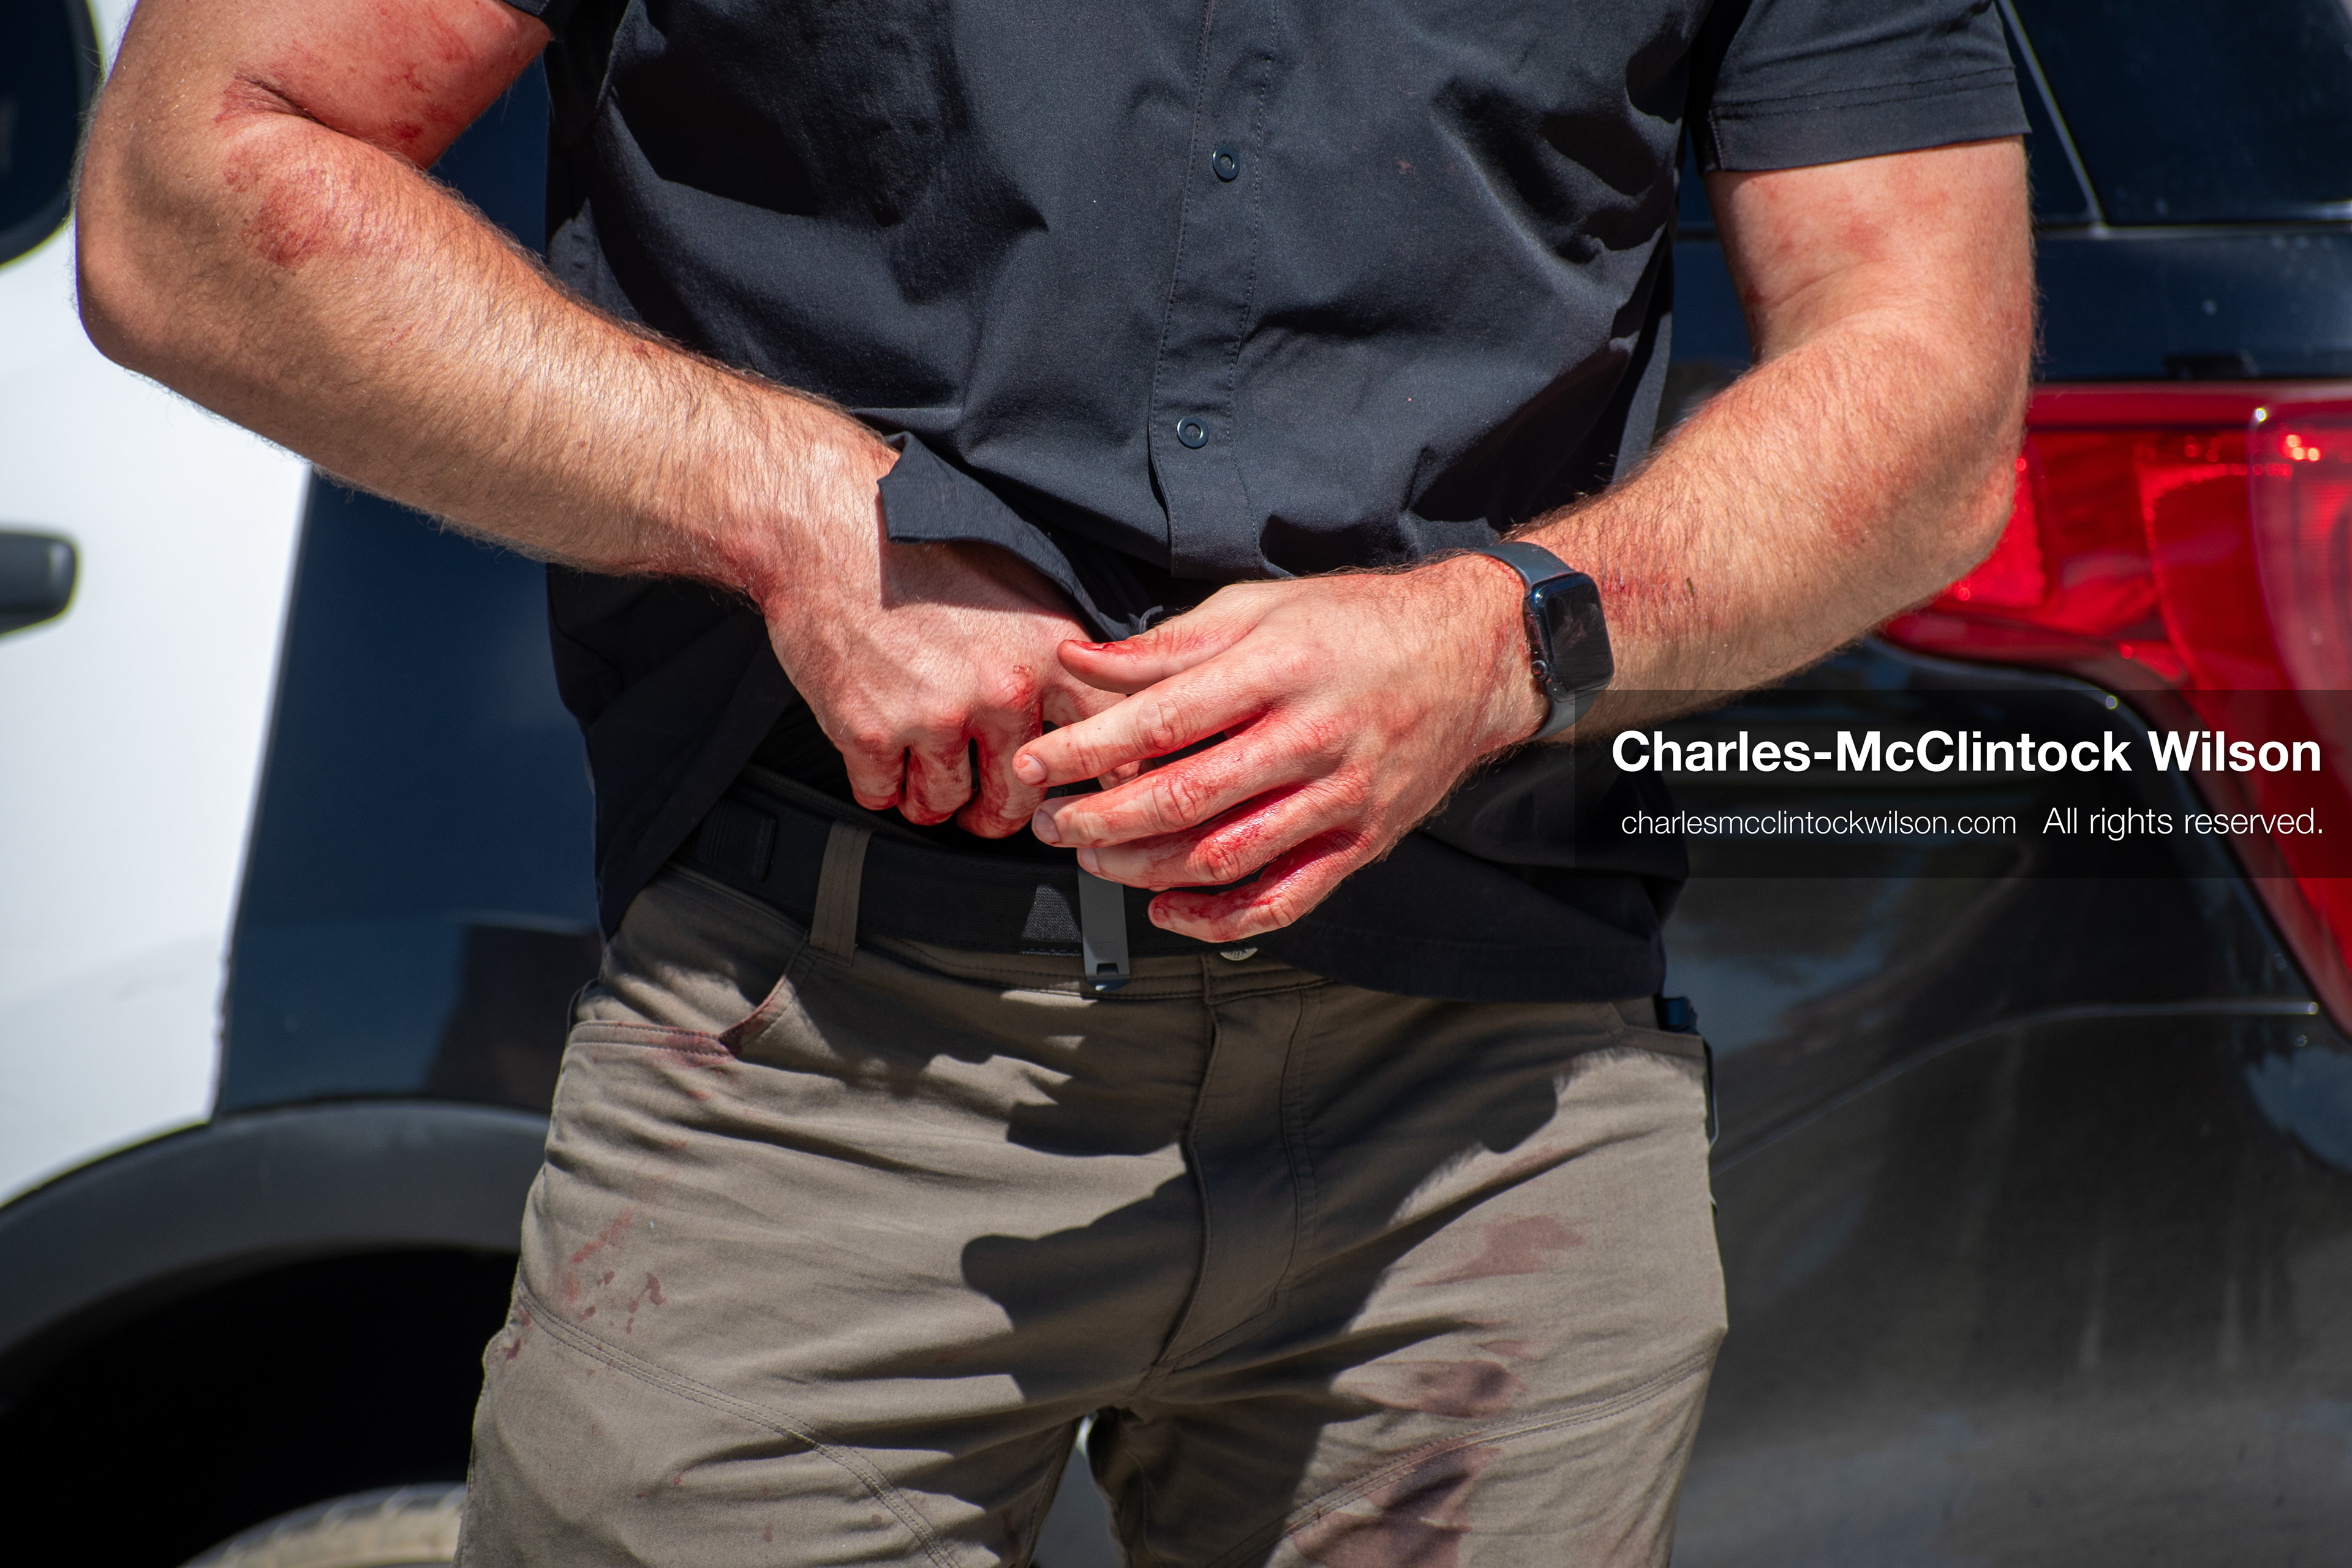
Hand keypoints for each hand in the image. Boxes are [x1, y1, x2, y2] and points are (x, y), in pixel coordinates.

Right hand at [756, 436, 1121, 835]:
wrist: (829, 527)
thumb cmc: (920, 545)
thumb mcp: (1021, 582)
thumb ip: (1061, 647)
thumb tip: (1101, 699)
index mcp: (1048, 652)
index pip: (1104, 737)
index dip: (1095, 776)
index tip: (1081, 793)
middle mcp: (1001, 690)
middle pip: (1020, 797)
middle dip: (998, 810)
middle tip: (985, 802)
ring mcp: (935, 715)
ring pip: (944, 805)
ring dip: (933, 799)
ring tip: (925, 772)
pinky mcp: (870, 731)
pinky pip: (882, 795)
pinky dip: (880, 785)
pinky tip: (881, 757)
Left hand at [1012, 555, 1548, 941]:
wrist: (1475, 656)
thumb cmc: (1357, 625)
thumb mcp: (1261, 607)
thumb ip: (1168, 643)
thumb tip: (1081, 661)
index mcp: (1279, 669)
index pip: (1162, 719)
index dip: (1087, 748)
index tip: (1037, 763)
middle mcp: (1312, 738)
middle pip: (1184, 798)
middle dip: (1100, 819)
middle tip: (1051, 823)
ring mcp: (1341, 798)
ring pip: (1224, 856)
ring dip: (1143, 869)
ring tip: (1093, 859)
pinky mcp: (1363, 841)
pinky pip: (1284, 899)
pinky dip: (1219, 918)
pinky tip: (1169, 910)